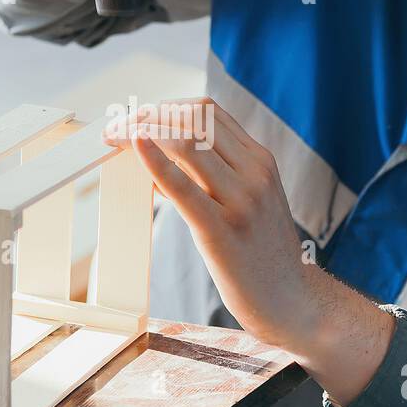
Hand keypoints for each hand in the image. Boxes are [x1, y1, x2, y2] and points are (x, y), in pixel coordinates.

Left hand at [103, 99, 396, 404]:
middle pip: (194, 119)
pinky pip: (182, 186)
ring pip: (186, 142)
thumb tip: (158, 155)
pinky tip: (134, 146)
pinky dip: (154, 160)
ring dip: (142, 131)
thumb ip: (213, 175)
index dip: (165, 106)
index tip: (136, 116)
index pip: (208, 111)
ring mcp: (241, 200)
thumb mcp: (247, 201)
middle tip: (116, 125)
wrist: (291, 300)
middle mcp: (255, 172)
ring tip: (115, 138)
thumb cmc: (260, 254)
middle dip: (147, 114)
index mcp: (260, 161)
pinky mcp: (222, 230)